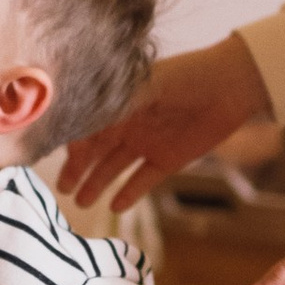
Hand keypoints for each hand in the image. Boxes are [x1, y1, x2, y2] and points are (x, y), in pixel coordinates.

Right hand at [58, 35, 271, 214]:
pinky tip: (115, 207)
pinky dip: (130, 193)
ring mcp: (148, 142)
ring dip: (97, 183)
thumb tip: (80, 118)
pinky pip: (143, 179)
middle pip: (96, 150)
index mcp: (119, 102)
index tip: (53, 157)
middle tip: (61, 189)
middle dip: (77, 168)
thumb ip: (113, 105)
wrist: (230, 86)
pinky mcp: (168, 159)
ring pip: (115, 167)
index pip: (86, 125)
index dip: (70, 141)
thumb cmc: (186, 77)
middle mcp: (129, 123)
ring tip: (81, 202)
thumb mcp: (146, 86)